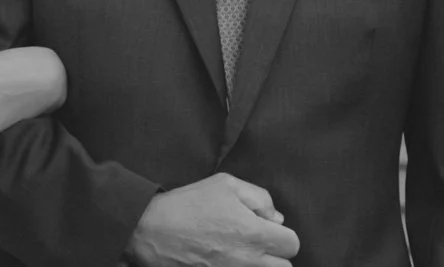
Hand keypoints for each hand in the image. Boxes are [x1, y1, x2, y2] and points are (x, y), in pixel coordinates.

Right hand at [125, 174, 296, 266]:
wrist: (151, 231)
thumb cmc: (187, 205)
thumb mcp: (224, 184)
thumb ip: (259, 197)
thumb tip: (275, 218)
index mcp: (254, 233)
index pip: (292, 243)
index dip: (279, 233)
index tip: (262, 227)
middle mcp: (250, 260)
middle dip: (274, 254)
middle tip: (253, 243)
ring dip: (261, 265)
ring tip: (241, 253)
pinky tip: (227, 260)